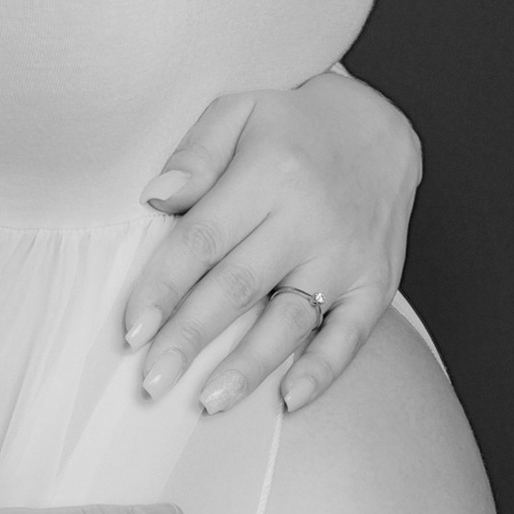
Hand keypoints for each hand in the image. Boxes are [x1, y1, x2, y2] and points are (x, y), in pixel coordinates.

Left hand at [126, 66, 420, 417]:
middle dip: (190, 338)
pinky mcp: (377, 283)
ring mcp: (346, 257)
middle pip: (237, 288)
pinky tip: (289, 400)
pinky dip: (322, 371)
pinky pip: (351, 335)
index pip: (202, 241)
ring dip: (248, 367)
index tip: (132, 331)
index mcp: (268, 175)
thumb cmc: (292, 125)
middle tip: (152, 382)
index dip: (163, 287)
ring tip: (207, 402)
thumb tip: (156, 197)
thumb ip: (196, 153)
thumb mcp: (239, 111)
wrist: (380, 127)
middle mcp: (309, 220)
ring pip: (289, 321)